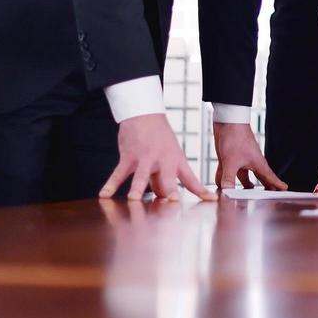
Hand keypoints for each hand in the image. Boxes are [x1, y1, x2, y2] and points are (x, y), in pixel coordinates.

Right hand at [100, 113, 214, 200]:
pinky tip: (105, 195)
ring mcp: (146, 159)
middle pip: (167, 179)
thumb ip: (165, 177)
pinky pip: (119, 172)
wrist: (145, 114)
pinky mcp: (129, 156)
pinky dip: (111, 184)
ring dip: (137, 188)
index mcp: (177, 161)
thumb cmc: (159, 137)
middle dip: (169, 192)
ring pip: (142, 175)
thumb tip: (162, 197)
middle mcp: (163, 161)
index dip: (202, 191)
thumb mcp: (169, 154)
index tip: (213, 201)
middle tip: (172, 203)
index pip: (191, 179)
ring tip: (133, 199)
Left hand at [213, 121, 286, 191]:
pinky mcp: (229, 158)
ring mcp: (239, 161)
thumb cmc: (235, 137)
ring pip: (242, 177)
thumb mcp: (231, 161)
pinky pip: (228, 172)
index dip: (277, 184)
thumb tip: (227, 193)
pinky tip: (219, 186)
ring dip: (241, 186)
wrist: (227, 121)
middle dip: (262, 188)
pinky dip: (224, 179)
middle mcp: (250, 163)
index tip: (285, 189)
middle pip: (258, 179)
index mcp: (257, 163)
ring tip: (242, 195)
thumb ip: (228, 178)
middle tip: (267, 196)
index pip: (270, 177)